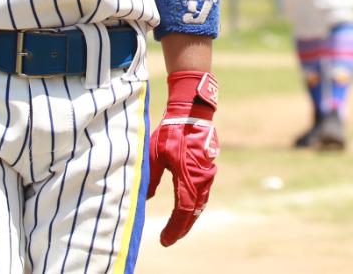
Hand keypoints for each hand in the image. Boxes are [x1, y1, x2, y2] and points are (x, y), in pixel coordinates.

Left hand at [147, 70, 218, 245]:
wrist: (191, 112)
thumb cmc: (171, 131)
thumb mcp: (155, 155)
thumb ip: (150, 179)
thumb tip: (145, 199)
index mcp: (189, 176)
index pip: (183, 210)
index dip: (174, 228)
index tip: (165, 240)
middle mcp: (202, 178)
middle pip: (193, 211)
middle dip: (182, 227)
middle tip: (170, 239)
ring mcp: (207, 173)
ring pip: (200, 203)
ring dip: (189, 217)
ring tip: (177, 229)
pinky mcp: (207, 168)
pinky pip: (202, 193)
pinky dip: (194, 205)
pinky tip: (187, 210)